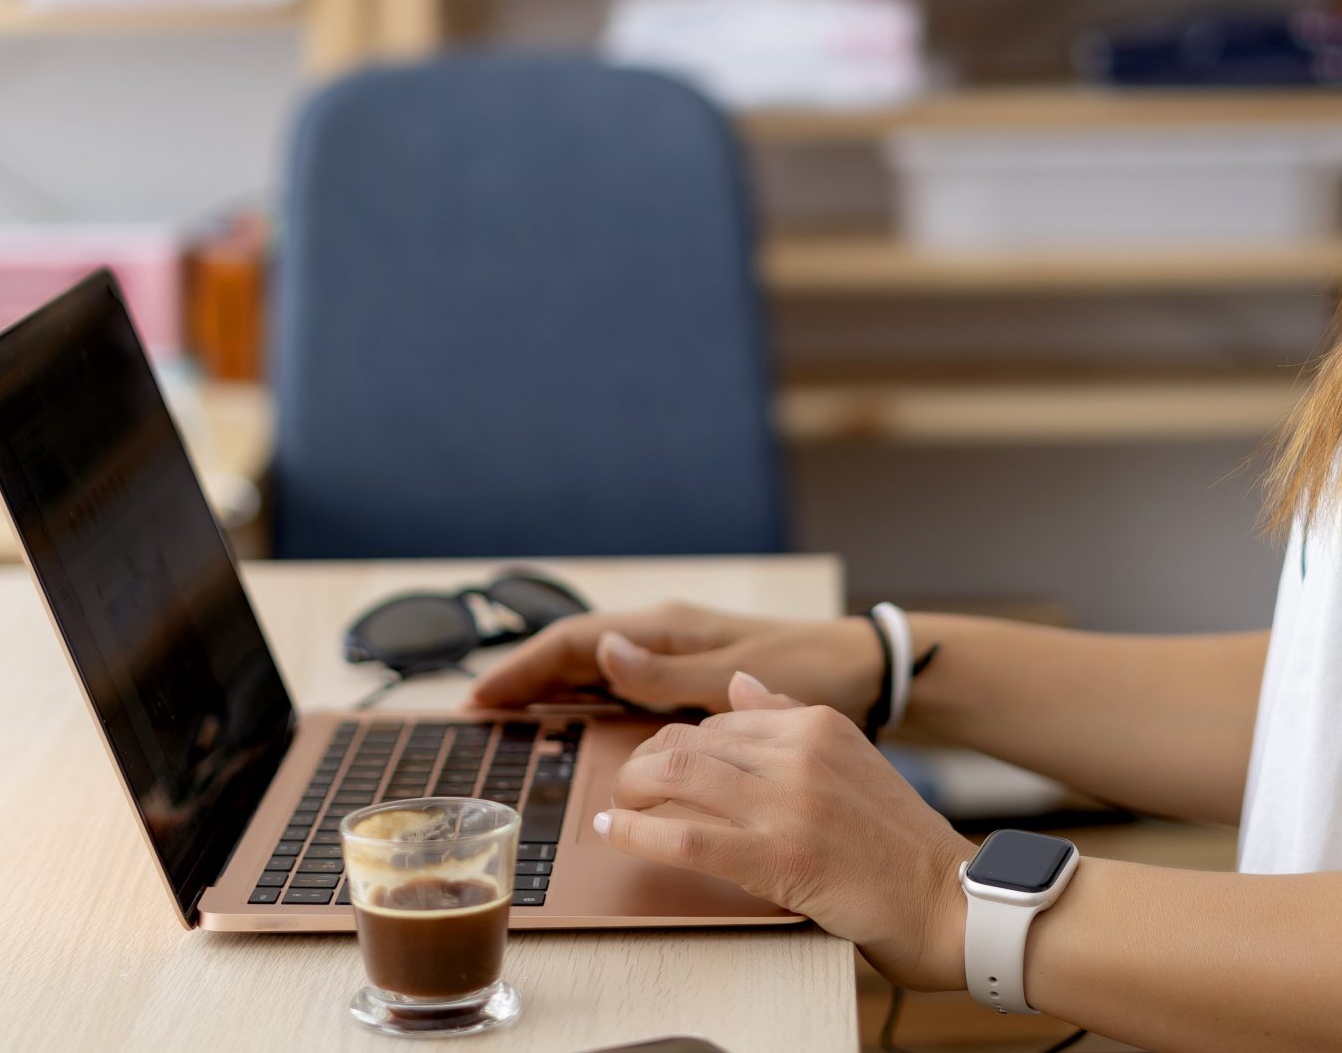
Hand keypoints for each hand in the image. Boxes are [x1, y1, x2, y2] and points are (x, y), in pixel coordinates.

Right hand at [469, 600, 883, 719]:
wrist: (864, 669)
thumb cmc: (810, 668)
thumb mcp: (738, 676)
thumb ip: (668, 672)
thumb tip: (602, 654)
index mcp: (670, 628)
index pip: (576, 640)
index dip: (525, 666)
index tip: (481, 694)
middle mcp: (666, 634)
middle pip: (576, 651)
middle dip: (525, 675)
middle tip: (477, 707)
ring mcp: (678, 653)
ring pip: (596, 665)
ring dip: (551, 684)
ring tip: (508, 712)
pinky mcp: (692, 675)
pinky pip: (623, 681)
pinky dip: (588, 694)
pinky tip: (573, 713)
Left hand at [594, 673, 976, 991]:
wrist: (945, 898)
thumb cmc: (897, 841)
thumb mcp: (851, 758)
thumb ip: (790, 718)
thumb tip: (740, 682)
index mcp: (816, 723)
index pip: (718, 719)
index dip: (674, 744)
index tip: (656, 765)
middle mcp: (799, 752)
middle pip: (688, 742)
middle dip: (644, 764)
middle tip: (629, 789)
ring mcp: (787, 803)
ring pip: (677, 777)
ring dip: (632, 792)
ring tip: (619, 808)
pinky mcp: (777, 856)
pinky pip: (685, 838)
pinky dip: (637, 834)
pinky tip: (613, 833)